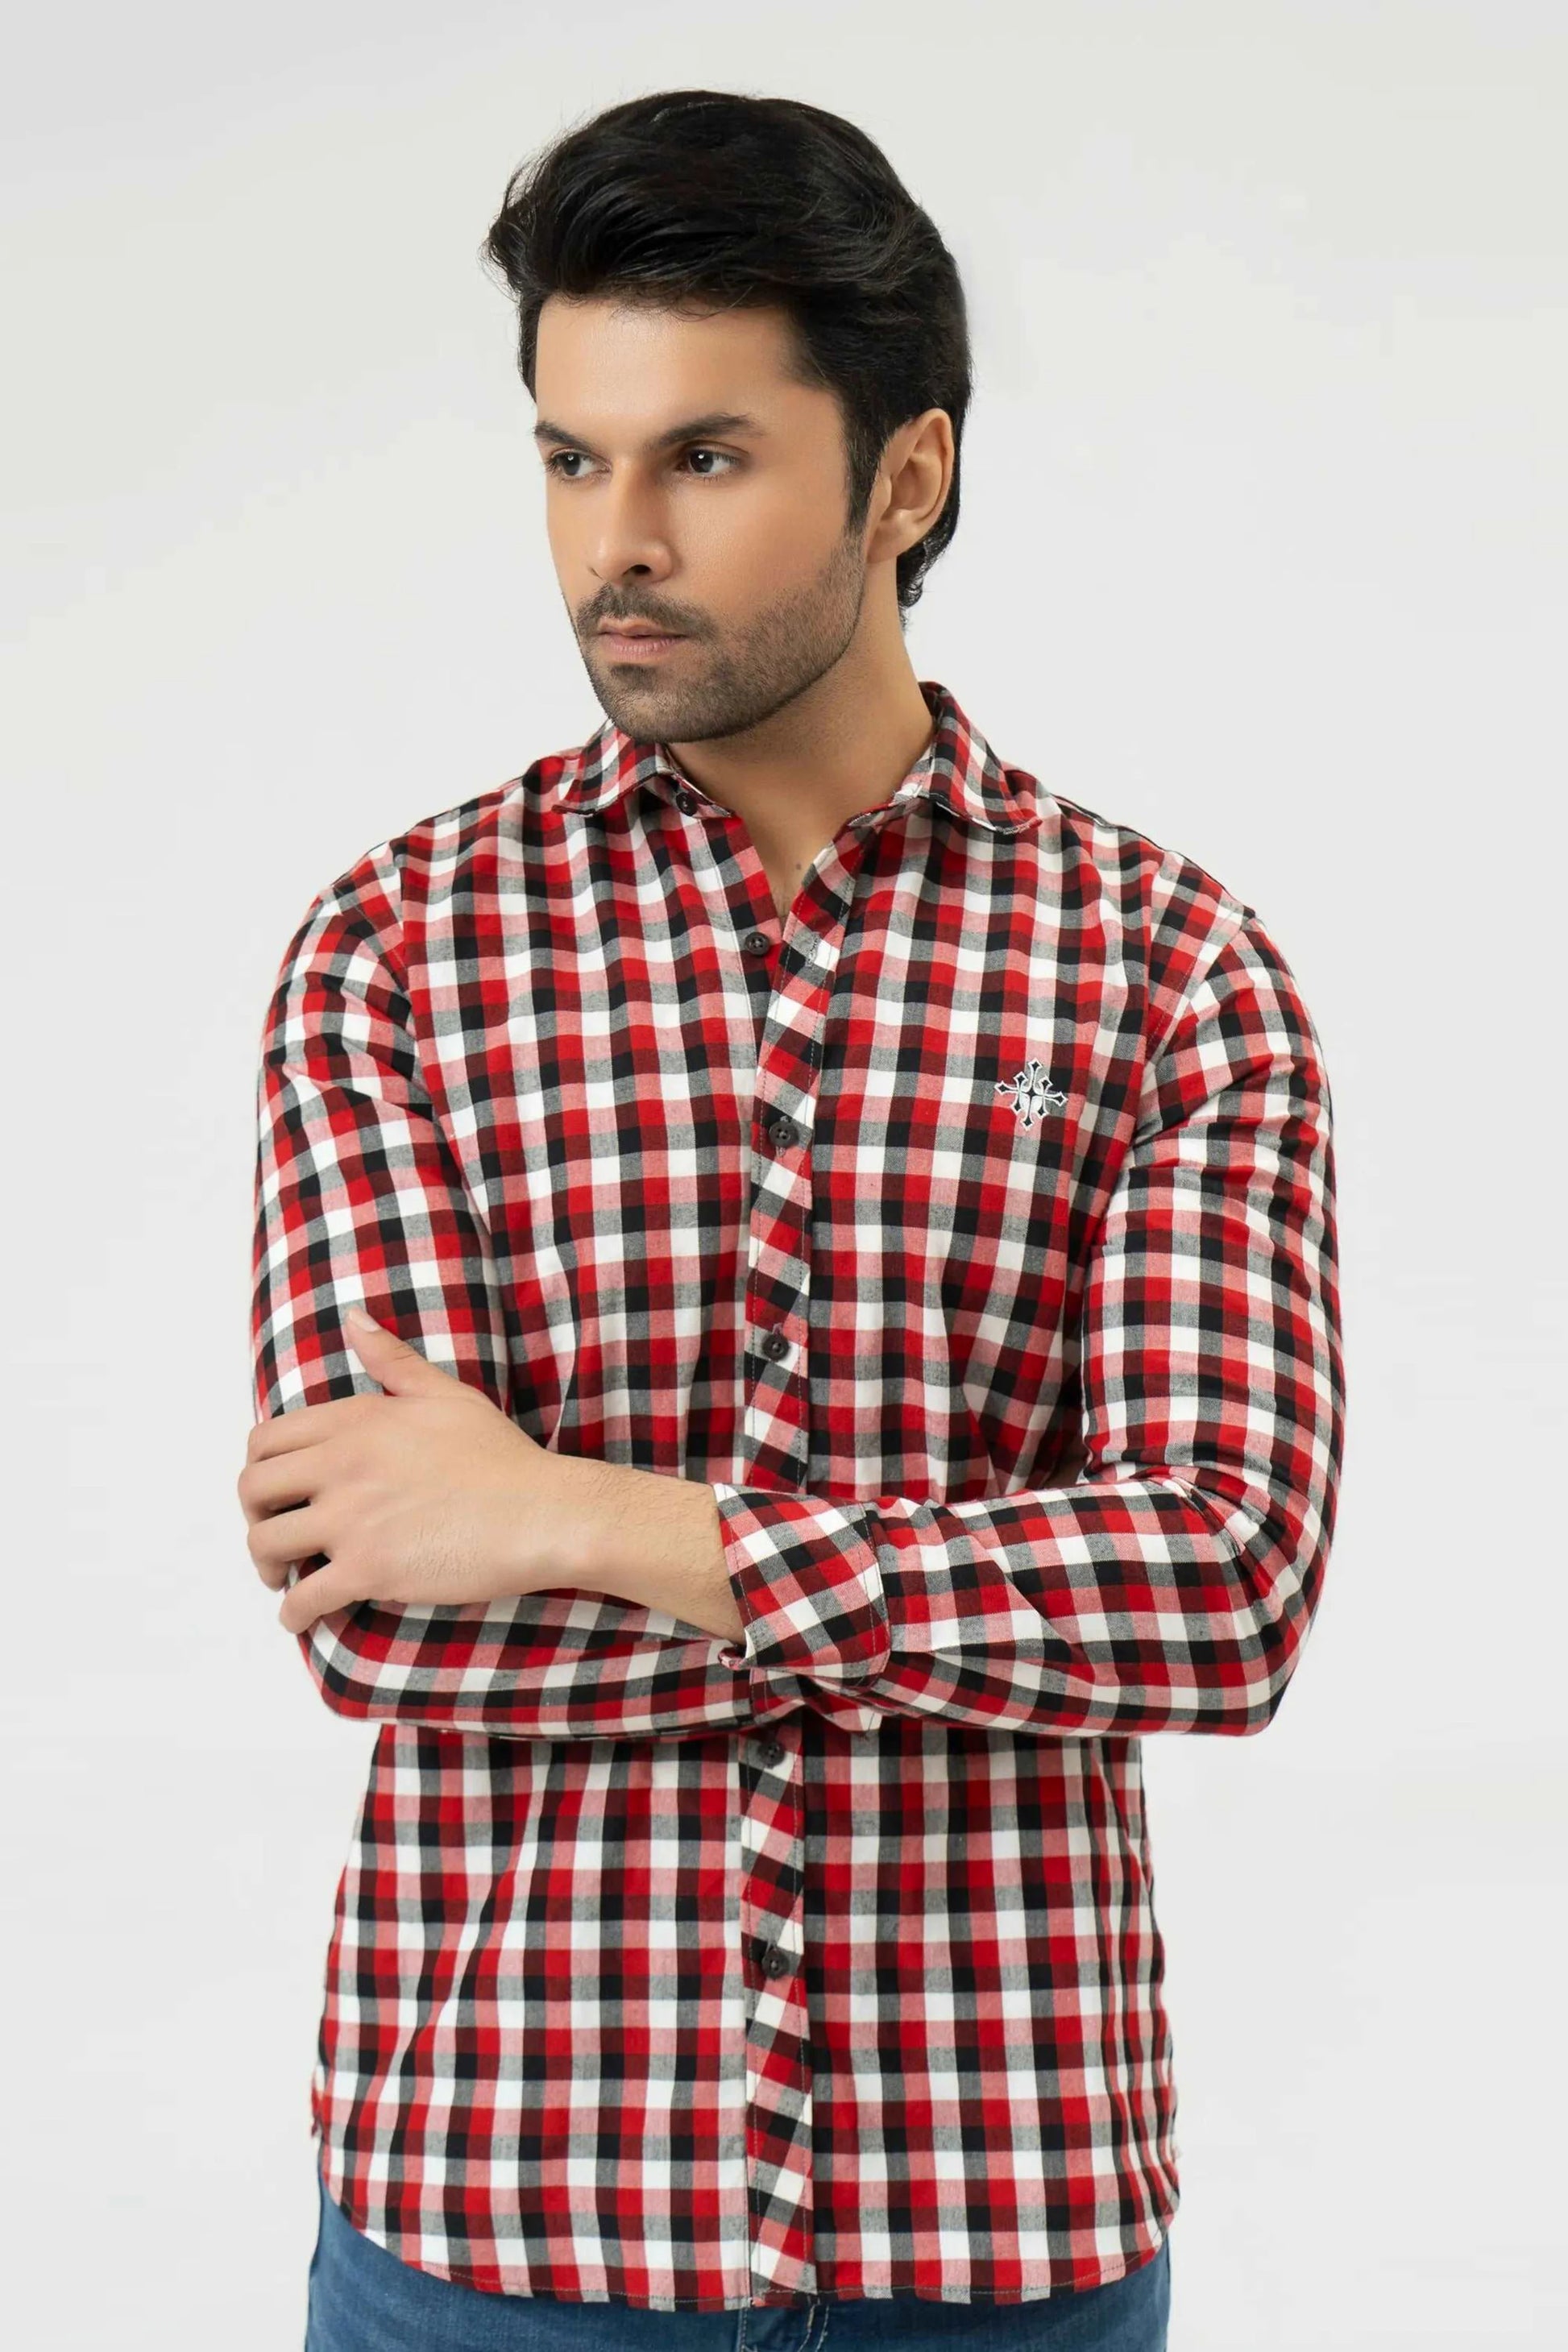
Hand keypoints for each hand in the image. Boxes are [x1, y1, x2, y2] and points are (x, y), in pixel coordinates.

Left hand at [238, 1307, 614, 1635]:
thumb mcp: (446, 1394)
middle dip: (252, 1517)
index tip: (276, 1492)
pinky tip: (300, 1617)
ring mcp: (352, 1519)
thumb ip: (393, 1360)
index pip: (267, 1440)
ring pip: (265, 1544)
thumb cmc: (500, 1456)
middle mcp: (343, 1465)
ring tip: (284, 1578)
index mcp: (356, 1421)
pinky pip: (304, 1597)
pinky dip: (293, 1614)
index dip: (260, 1470)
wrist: (541, 1513)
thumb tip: (355, 1318)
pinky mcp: (368, 1569)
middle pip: (253, 1490)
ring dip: (266, 1567)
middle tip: (274, 1536)